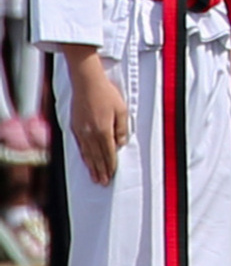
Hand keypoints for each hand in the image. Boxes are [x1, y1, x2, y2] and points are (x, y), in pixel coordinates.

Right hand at [65, 54, 126, 186]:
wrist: (86, 82)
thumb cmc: (106, 94)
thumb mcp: (122, 110)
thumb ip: (122, 129)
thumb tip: (121, 144)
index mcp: (103, 130)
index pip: (108, 153)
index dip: (110, 165)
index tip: (112, 175)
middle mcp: (90, 133)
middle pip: (96, 157)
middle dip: (101, 171)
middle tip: (103, 182)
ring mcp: (81, 131)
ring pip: (87, 153)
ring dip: (91, 166)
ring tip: (95, 177)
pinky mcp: (74, 126)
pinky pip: (80, 146)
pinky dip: (84, 156)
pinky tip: (86, 161)